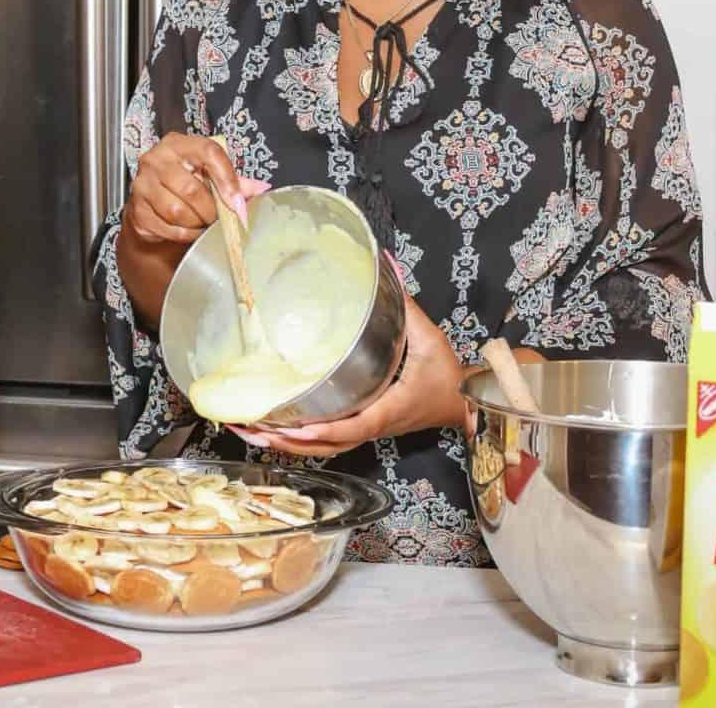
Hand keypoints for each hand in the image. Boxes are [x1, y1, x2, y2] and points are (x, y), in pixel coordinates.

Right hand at [124, 132, 270, 244]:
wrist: (149, 200)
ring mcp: (142, 185)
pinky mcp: (137, 210)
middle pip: (191, 189)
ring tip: (203, 223)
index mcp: (178, 144)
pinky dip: (184, 234)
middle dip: (211, 210)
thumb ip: (233, 180)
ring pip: (177, 211)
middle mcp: (156, 160)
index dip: (226, 179)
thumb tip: (262, 188)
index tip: (238, 202)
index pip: (208, 153)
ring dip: (197, 223)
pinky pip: (167, 228)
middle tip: (219, 218)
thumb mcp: (208, 173)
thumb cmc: (183, 180)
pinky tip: (189, 229)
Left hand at [230, 296, 467, 457]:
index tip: (296, 428)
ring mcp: (367, 430)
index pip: (355, 426)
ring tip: (250, 432)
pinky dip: (300, 442)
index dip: (325, 430)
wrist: (465, 404)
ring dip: (288, 446)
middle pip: (327, 446)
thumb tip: (386, 266)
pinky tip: (274, 432)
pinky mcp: (363, 427)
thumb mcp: (430, 339)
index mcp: (389, 409)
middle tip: (250, 429)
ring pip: (324, 449)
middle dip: (288, 443)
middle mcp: (374, 425)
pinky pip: (329, 442)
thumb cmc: (448, 375)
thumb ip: (406, 306)